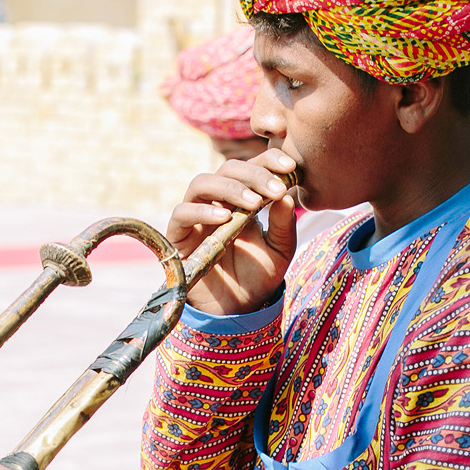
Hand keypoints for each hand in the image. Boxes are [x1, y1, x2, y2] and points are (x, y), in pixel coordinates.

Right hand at [168, 149, 298, 315]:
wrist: (238, 308)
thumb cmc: (258, 276)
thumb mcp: (280, 250)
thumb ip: (284, 224)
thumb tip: (288, 195)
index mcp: (244, 198)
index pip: (252, 167)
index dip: (268, 160)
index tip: (290, 167)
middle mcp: (218, 201)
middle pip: (227, 169)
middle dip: (254, 175)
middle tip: (276, 189)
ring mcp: (196, 216)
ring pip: (201, 183)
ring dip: (229, 188)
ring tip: (253, 203)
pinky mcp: (179, 235)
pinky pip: (182, 213)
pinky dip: (201, 211)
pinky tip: (225, 217)